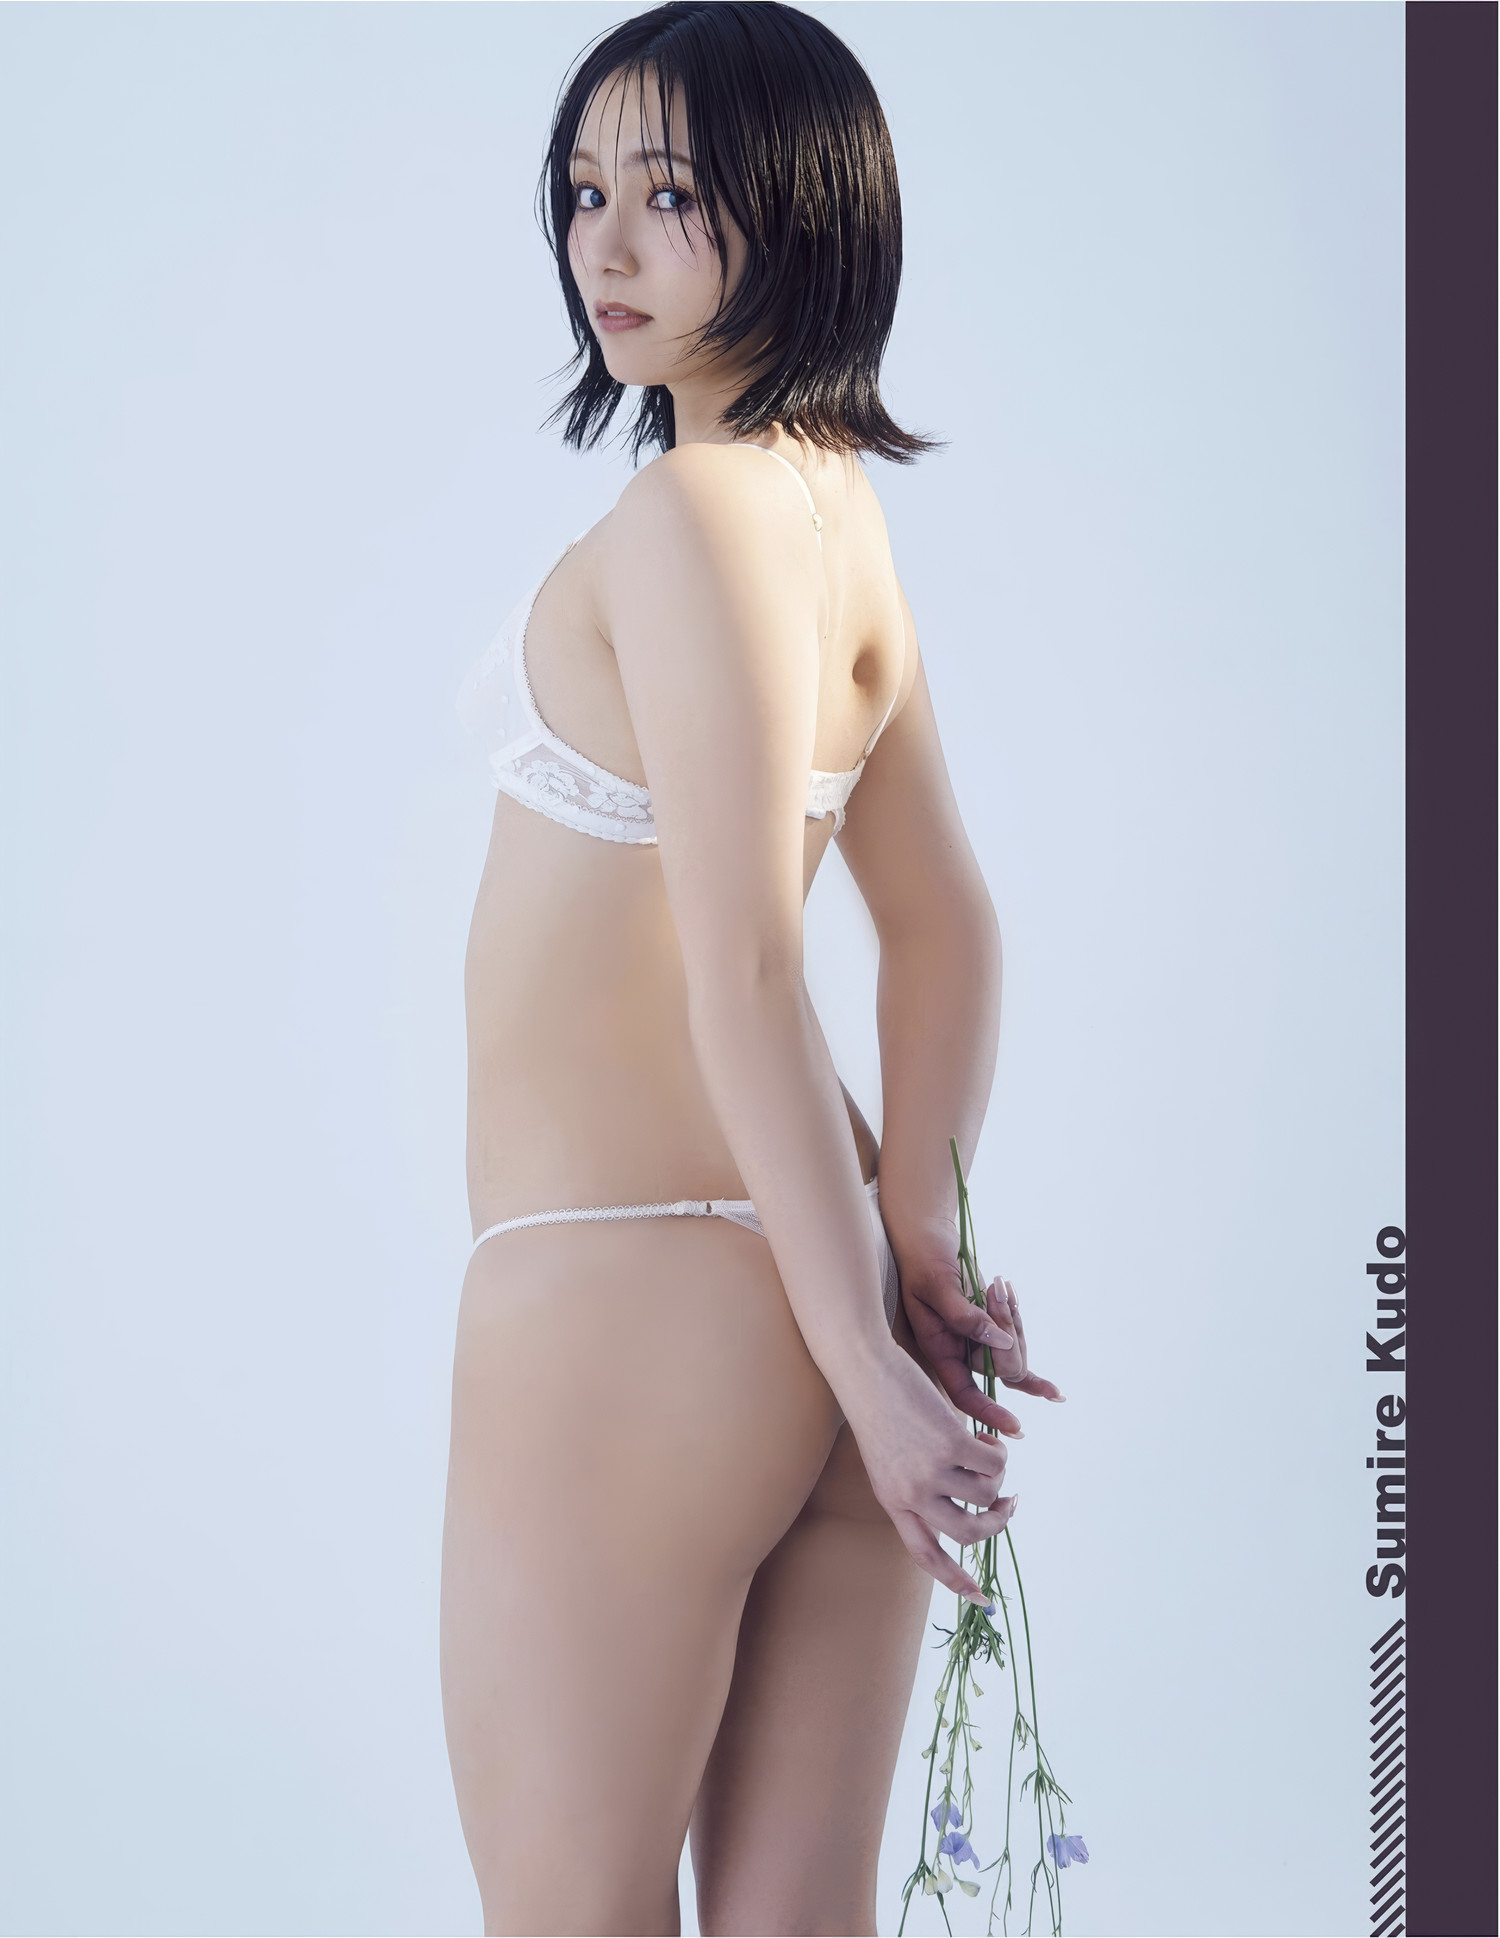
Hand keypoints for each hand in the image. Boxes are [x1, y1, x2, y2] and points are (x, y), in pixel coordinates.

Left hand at [842, 1345, 1017, 1605]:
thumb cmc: (879, 1410)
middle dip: (997, 1522)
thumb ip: (918, 1487)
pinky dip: (998, 1451)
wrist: (865, 1371)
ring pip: (987, 1494)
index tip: (982, 1599)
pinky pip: (993, 1461)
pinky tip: (987, 1434)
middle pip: (969, 1533)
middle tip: (1009, 1501)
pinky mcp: (951, 1443)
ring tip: (989, 1450)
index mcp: (894, 1503)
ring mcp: (932, 1471)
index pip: (927, 1556)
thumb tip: (971, 1500)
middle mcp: (912, 1495)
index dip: (956, 1581)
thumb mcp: (888, 1461)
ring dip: (999, 1476)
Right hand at [899, 1252, 1063, 1437]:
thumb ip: (967, 1317)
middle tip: (998, 1295)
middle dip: (1010, 1335)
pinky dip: (1021, 1328)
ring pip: (1012, 1355)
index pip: (964, 1394)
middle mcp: (957, 1351)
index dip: (989, 1412)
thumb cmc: (923, 1259)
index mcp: (938, 1349)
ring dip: (1015, 1322)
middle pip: (999, 1370)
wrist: (925, 1237)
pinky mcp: (986, 1326)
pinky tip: (1039, 1360)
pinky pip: (1014, 1342)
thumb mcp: (939, 1286)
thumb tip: (1001, 1344)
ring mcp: (973, 1340)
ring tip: (999, 1287)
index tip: (1016, 1425)